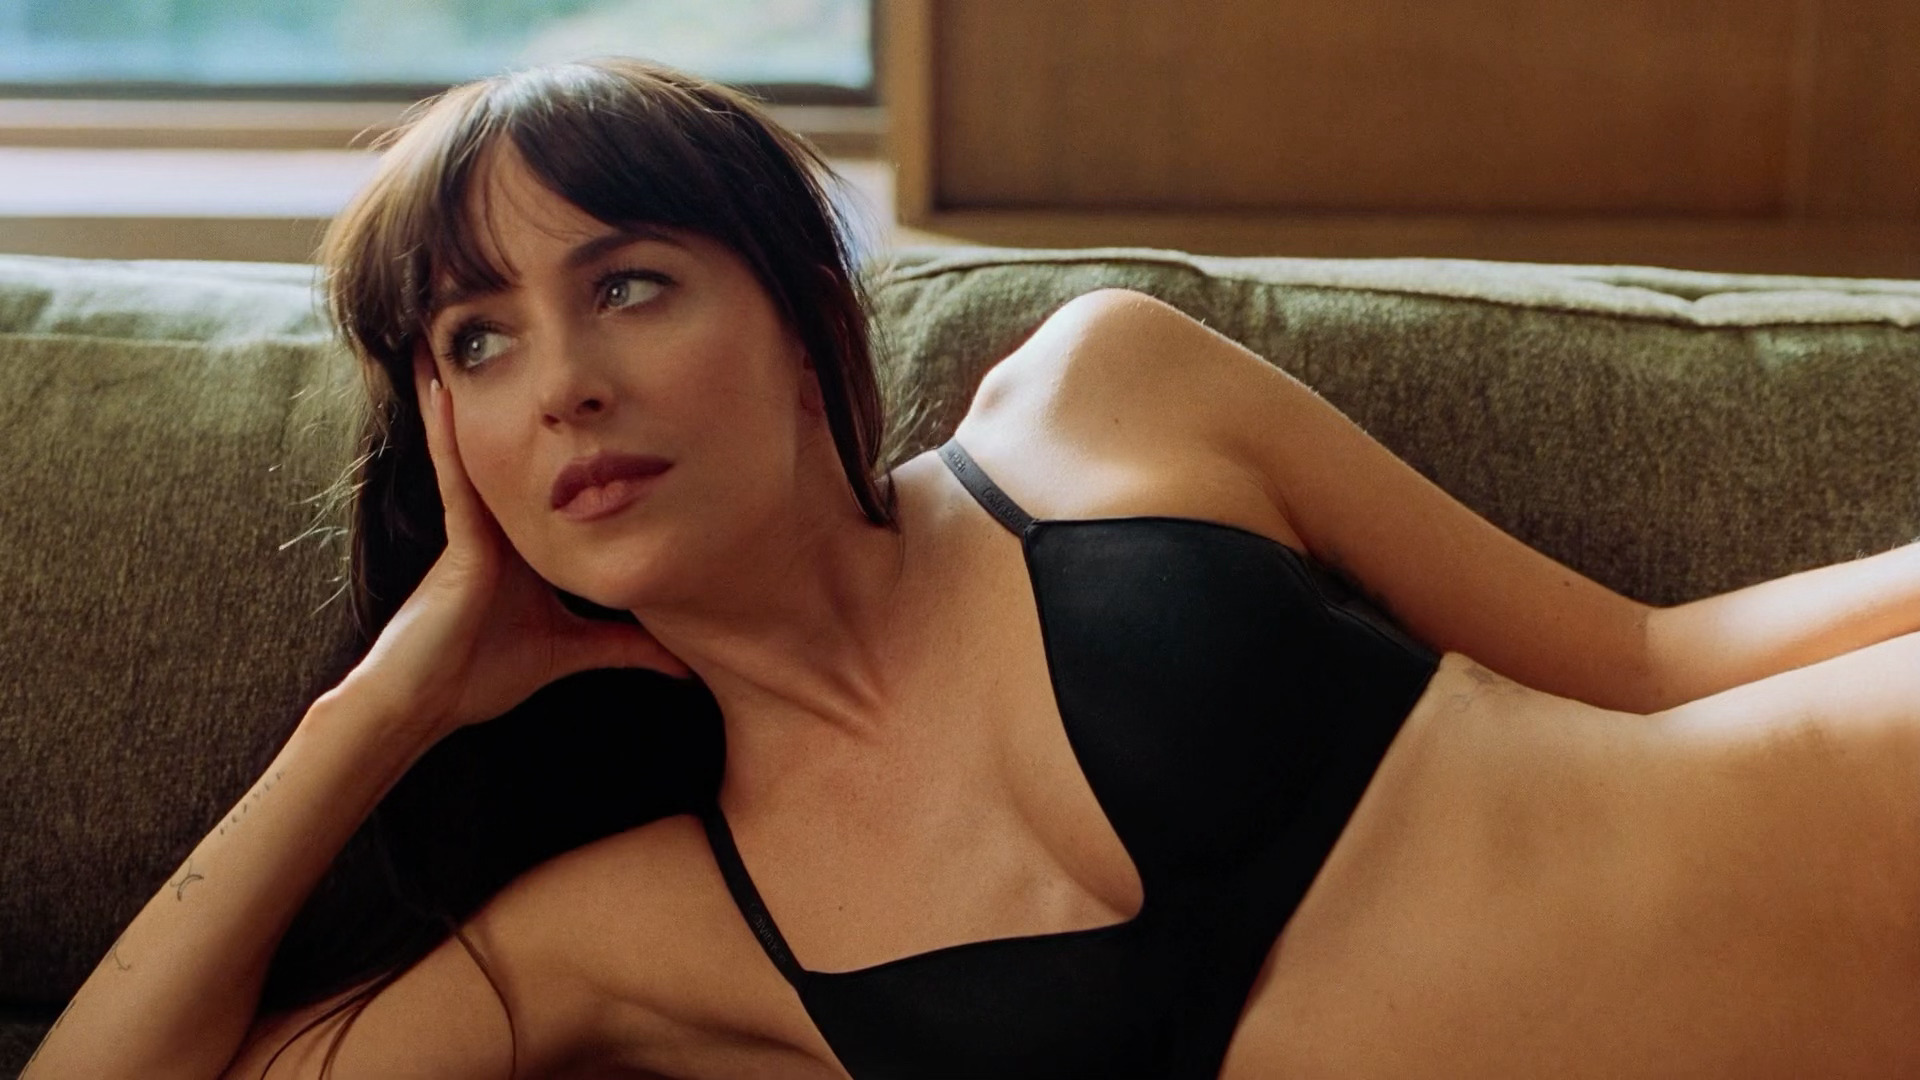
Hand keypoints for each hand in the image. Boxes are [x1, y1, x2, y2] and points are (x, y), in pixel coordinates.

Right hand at [336, 351, 690, 742]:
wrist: (425, 703)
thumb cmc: (483, 676)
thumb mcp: (575, 650)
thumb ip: (627, 646)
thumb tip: (688, 663)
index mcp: (520, 536)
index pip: (550, 472)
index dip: (568, 433)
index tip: (598, 393)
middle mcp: (496, 519)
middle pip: (518, 440)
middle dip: (523, 390)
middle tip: (526, 324)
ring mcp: (472, 523)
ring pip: (481, 441)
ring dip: (475, 387)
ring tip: (471, 329)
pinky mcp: (455, 536)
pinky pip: (454, 472)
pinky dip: (446, 430)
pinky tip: (444, 384)